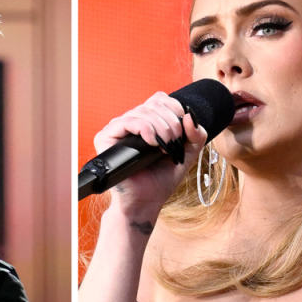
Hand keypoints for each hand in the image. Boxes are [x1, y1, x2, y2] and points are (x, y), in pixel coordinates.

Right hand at [92, 92, 207, 219]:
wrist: (146, 201)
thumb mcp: (188, 154)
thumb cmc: (162, 179)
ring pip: (142, 111)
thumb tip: (190, 115)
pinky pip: (127, 121)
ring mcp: (117, 129)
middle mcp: (130, 123)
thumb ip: (196, 134)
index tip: (183, 130)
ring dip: (160, 127)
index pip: (160, 99)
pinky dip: (145, 129)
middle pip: (153, 104)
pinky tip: (152, 143)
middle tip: (174, 143)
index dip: (175, 109)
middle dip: (170, 122)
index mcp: (147, 122)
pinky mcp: (105, 138)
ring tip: (165, 147)